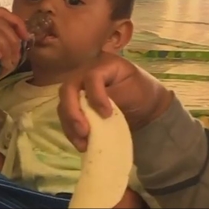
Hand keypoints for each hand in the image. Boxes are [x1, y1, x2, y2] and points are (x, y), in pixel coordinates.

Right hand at [57, 52, 172, 151]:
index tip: (107, 114)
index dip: (95, 96)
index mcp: (103, 64)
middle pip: (68, 89)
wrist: (145, 107)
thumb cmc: (142, 95)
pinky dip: (71, 131)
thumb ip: (115, 97)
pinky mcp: (76, 105)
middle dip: (73, 111)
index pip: (91, 77)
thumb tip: (95, 109)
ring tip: (83, 143)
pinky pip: (66, 117)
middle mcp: (85, 73)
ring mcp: (78, 89)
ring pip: (63, 104)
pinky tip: (82, 144)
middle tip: (84, 131)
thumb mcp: (134, 93)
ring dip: (70, 124)